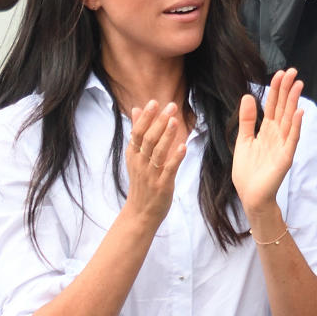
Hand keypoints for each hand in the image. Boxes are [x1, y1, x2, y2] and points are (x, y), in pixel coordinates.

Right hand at [124, 100, 185, 228]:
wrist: (140, 213)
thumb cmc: (141, 182)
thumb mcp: (135, 157)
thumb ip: (138, 133)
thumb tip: (135, 109)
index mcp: (133, 155)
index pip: (138, 132)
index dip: (146, 117)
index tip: (154, 102)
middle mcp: (140, 163)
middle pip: (149, 139)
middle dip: (159, 122)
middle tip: (171, 106)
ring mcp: (150, 175)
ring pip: (158, 152)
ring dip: (167, 136)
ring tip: (175, 121)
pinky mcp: (162, 186)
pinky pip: (169, 169)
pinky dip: (176, 158)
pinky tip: (183, 147)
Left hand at [232, 68, 304, 225]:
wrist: (251, 196)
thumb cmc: (248, 172)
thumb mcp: (243, 141)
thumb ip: (247, 120)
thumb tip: (247, 97)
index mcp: (267, 132)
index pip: (273, 106)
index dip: (276, 90)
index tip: (279, 74)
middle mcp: (277, 136)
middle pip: (283, 109)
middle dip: (287, 90)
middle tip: (292, 72)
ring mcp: (283, 146)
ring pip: (290, 120)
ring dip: (294, 102)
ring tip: (298, 85)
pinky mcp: (285, 158)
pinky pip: (292, 140)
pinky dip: (296, 127)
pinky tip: (299, 113)